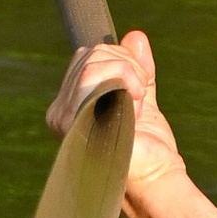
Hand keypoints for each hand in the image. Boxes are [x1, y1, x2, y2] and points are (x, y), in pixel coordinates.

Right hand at [46, 29, 184, 194]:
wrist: (156, 180)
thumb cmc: (150, 151)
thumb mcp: (143, 99)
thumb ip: (137, 69)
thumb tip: (136, 37)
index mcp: (72, 105)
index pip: (87, 57)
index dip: (119, 57)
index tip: (142, 82)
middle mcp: (61, 111)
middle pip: (90, 54)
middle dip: (126, 64)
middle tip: (144, 93)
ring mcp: (64, 117)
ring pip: (92, 63)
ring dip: (128, 74)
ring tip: (141, 102)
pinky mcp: (74, 120)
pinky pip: (92, 78)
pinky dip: (123, 83)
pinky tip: (135, 109)